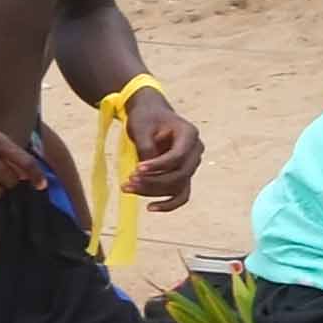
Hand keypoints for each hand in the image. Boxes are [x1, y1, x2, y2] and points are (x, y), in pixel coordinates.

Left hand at [118, 85, 205, 209]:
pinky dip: (168, 203)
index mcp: (189, 134)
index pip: (177, 156)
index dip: (158, 166)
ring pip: (178, 186)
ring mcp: (191, 164)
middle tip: (128, 181)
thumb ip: (146, 148)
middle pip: (180, 175)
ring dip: (153, 191)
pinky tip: (151, 208)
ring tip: (127, 188)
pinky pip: (181, 194)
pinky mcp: (183, 175)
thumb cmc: (146, 117)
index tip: (136, 169)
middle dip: (153, 181)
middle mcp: (195, 151)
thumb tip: (146, 173)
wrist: (150, 114)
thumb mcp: (141, 127)